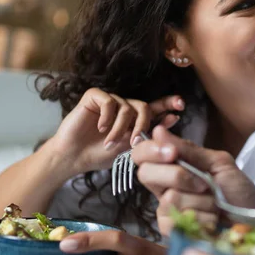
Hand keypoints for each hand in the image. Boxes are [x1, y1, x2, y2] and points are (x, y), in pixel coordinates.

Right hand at [49, 88, 183, 173]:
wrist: (73, 157)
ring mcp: (110, 100)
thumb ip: (148, 136)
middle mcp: (124, 107)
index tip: (181, 105)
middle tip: (135, 140)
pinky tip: (100, 128)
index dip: (169, 103)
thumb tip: (174, 120)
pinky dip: (107, 116)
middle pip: (144, 106)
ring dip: (120, 128)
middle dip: (143, 124)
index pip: (155, 107)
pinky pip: (109, 100)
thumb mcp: (128, 149)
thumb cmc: (100, 154)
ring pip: (126, 107)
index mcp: (135, 118)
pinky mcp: (94, 96)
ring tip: (110, 143)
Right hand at [131, 126, 254, 235]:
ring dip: (201, 200)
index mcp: (173, 167)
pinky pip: (175, 219)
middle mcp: (165, 188)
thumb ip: (189, 150)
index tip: (172, 153)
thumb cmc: (238, 193)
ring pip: (169, 197)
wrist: (254, 223)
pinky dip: (202, 217)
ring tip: (216, 204)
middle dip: (178, 175)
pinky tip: (212, 220)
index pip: (143, 154)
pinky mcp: (171, 232)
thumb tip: (158, 130)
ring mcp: (166, 210)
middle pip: (146, 173)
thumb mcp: (219, 164)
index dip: (151, 150)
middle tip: (204, 184)